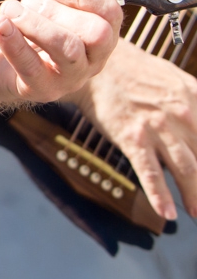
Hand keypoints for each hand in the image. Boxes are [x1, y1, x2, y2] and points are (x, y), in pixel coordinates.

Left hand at [0, 0, 120, 115]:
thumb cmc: (22, 19)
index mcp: (99, 30)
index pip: (110, 10)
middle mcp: (92, 57)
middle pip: (96, 33)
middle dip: (58, 9)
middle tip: (25, 0)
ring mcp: (69, 77)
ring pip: (68, 50)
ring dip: (36, 23)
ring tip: (7, 10)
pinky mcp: (40, 90)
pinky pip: (33, 69)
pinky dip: (14, 43)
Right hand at [67, 43, 196, 220]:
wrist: (92, 65)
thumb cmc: (134, 73)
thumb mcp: (177, 81)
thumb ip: (196, 105)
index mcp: (196, 98)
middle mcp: (182, 114)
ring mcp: (157, 127)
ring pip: (186, 170)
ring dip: (194, 195)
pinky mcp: (132, 138)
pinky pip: (149, 172)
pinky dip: (160, 195)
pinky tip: (167, 213)